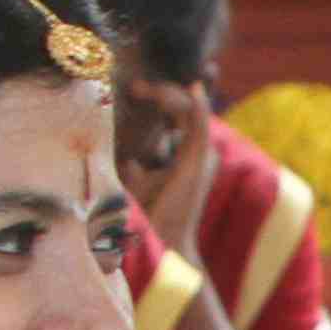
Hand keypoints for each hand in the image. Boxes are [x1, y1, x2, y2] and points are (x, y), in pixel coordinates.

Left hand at [139, 95, 218, 260]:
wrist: (163, 242)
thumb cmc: (149, 217)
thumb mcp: (139, 185)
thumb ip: (138, 168)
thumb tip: (130, 159)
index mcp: (186, 156)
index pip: (180, 114)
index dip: (162, 96)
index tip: (136, 90)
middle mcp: (197, 153)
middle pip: (186, 108)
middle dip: (162, 92)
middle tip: (136, 87)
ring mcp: (199, 156)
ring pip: (191, 111)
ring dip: (168, 94)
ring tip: (141, 89)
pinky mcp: (196, 161)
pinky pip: (199, 125)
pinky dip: (197, 105)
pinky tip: (191, 87)